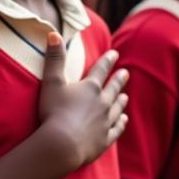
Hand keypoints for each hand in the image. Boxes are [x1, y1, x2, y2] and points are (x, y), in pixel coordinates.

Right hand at [38, 32, 128, 172]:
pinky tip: (123, 120)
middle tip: (126, 73)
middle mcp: (102, 102)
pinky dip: (121, 123)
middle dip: (119, 79)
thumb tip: (53, 33)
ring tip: (124, 96)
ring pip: (117, 108)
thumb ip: (54, 58)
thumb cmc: (54, 112)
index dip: (108, 60)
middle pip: (113, 88)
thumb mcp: (52, 82)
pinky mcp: (105, 139)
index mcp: (90, 88)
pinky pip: (117, 129)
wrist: (62, 144)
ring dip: (120, 101)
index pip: (101, 69)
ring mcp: (105, 122)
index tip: (115, 54)